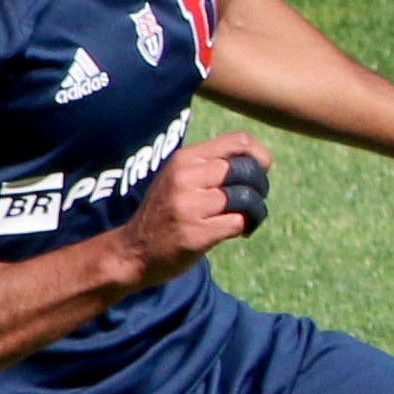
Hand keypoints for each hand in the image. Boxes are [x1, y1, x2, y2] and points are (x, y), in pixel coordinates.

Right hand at [112, 134, 270, 284]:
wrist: (133, 252)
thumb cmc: (167, 212)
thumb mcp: (180, 178)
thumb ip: (211, 165)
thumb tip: (259, 159)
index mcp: (184, 159)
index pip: (238, 141)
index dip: (260, 156)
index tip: (261, 172)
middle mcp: (185, 177)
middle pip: (247, 169)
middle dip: (260, 187)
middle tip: (253, 202)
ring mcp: (189, 206)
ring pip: (247, 197)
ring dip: (256, 211)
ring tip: (247, 219)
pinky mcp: (196, 233)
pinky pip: (239, 222)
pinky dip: (246, 227)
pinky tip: (238, 233)